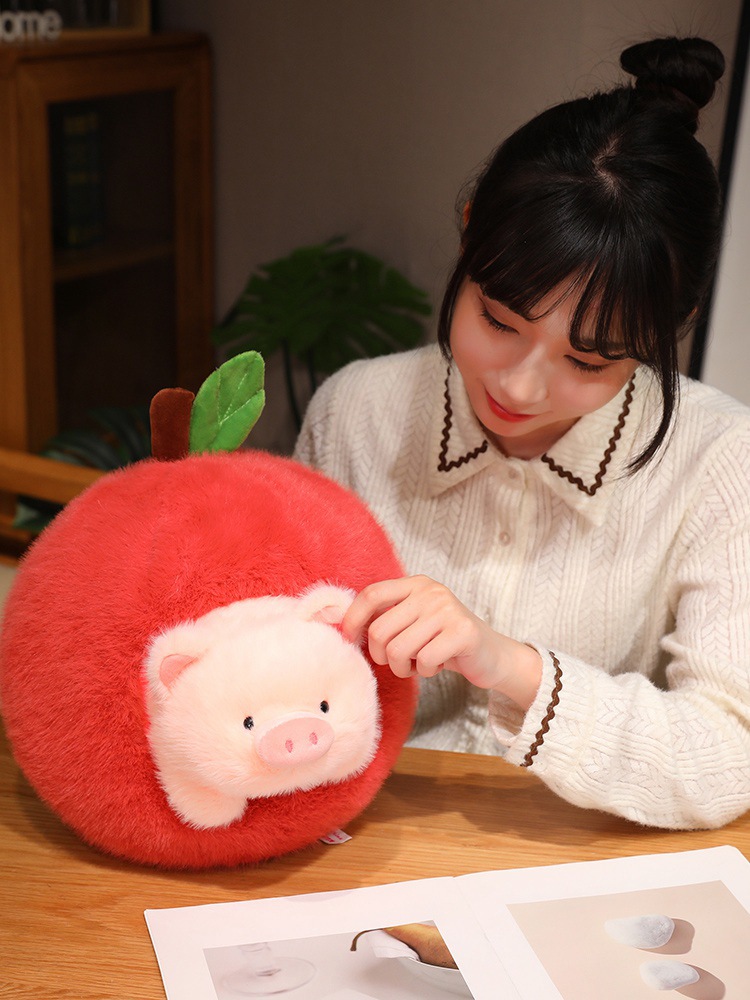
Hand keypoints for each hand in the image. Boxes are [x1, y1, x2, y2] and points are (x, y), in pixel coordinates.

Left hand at [342, 576, 541, 709]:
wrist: (492, 655)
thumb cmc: (444, 641)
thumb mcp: (414, 620)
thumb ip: (387, 617)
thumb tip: (343, 626)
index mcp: (415, 584)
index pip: (372, 594)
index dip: (354, 619)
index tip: (351, 641)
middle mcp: (431, 592)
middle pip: (380, 631)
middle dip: (384, 657)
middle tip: (401, 662)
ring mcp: (448, 610)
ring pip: (399, 650)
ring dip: (405, 667)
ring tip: (420, 663)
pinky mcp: (463, 632)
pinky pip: (423, 661)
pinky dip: (425, 671)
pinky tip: (439, 664)